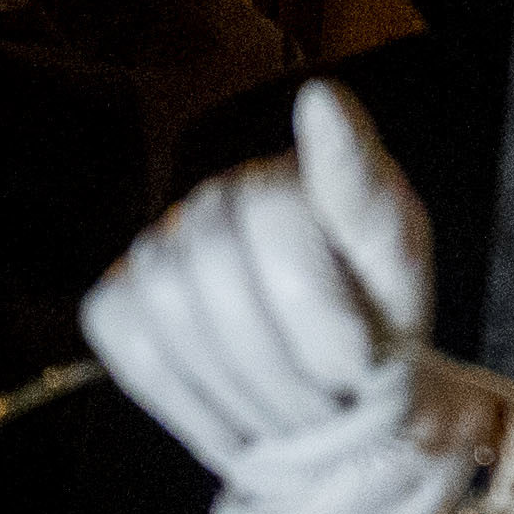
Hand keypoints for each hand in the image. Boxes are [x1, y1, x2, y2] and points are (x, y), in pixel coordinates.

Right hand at [84, 87, 492, 513]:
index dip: (314, 302)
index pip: (272, 213)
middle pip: (217, 270)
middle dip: (285, 360)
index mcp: (286, 177)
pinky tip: (240, 417)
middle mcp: (214, 200)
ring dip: (243, 387)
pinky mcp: (119, 302)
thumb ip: (361, 188)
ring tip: (293, 416)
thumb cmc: (373, 320)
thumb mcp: (395, 264)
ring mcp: (158, 248)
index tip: (360, 357)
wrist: (338, 396)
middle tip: (330, 406)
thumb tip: (319, 96)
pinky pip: (132, 347)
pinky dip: (192, 401)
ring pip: (170, 310)